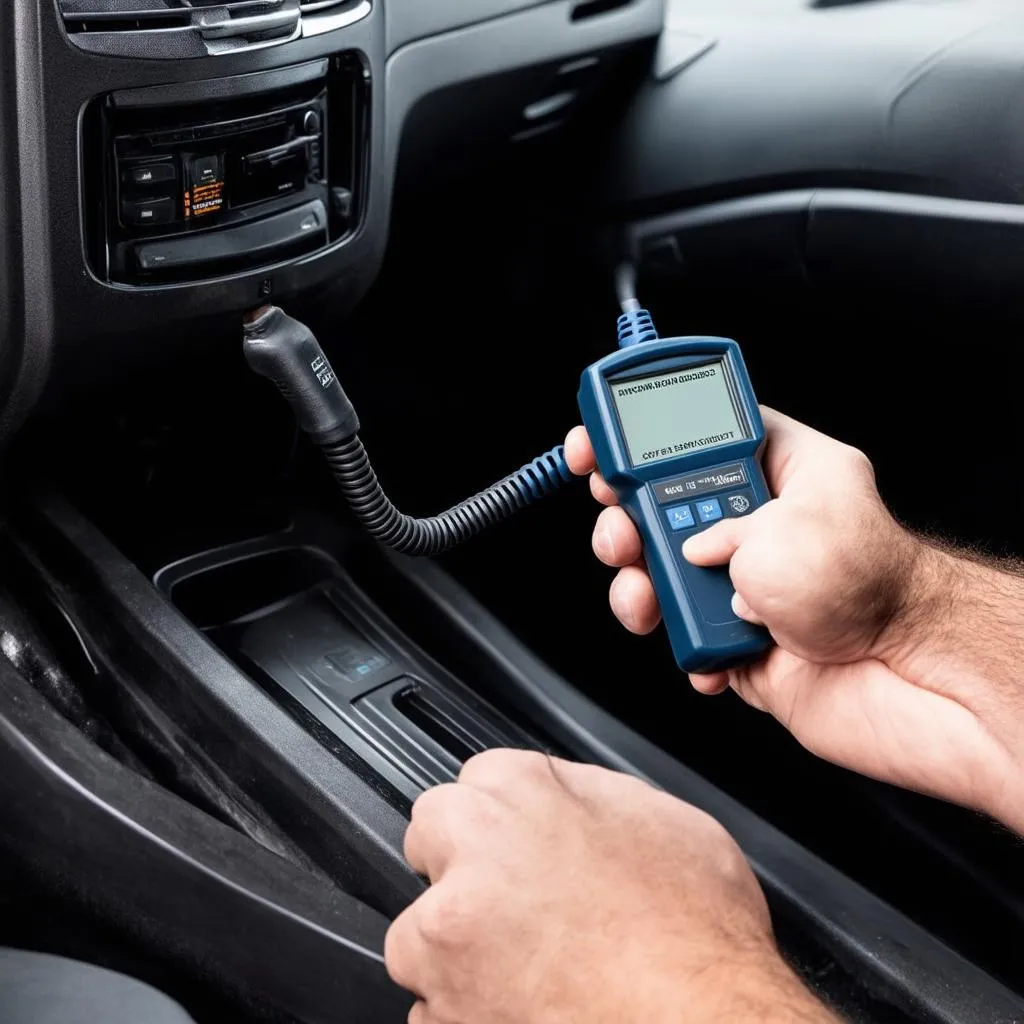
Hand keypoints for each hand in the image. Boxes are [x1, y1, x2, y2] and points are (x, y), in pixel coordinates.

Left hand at [385, 750, 833, 1023]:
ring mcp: (445, 940)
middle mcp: (471, 856)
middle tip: (519, 901)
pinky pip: (433, 1009)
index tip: (523, 841)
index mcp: (521, 794)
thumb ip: (590, 792)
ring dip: (456, 947)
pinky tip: (527, 1008)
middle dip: (463, 862)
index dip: (509, 814)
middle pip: (432, 835)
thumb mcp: (667, 821)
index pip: (481, 777)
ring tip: (528, 969)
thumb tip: (564, 793)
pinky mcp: (439, 1016)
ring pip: (419, 931)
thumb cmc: (698, 941)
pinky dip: (467, 1011)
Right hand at [564, 410, 1019, 822]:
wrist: (907, 686)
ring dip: (639, 587)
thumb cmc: (877, 590)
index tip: (599, 444)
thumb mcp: (788, 525)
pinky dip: (679, 646)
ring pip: (661, 574)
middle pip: (663, 503)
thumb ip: (721, 525)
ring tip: (648, 597)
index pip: (701, 430)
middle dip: (626, 518)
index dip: (644, 432)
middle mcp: (762, 523)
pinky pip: (683, 636)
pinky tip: (701, 648)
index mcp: (782, 470)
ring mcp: (747, 583)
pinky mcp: (739, 639)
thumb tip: (687, 549)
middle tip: (620, 529)